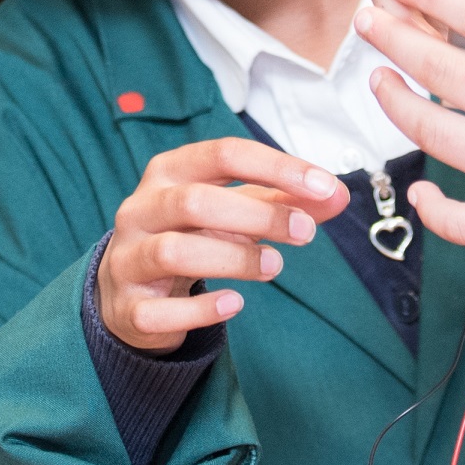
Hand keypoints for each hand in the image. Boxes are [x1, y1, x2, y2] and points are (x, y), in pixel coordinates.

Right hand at [96, 139, 344, 352]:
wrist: (130, 290)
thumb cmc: (189, 236)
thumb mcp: (232, 210)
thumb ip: (281, 201)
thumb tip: (336, 195)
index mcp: (170, 172)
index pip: (223, 154)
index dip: (277, 167)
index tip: (324, 186)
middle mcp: (141, 209)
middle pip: (194, 201)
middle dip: (258, 216)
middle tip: (305, 234)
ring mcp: (128, 258)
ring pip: (173, 251)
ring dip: (234, 259)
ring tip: (274, 267)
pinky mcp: (128, 307)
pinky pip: (159, 310)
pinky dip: (200, 309)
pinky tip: (234, 304)